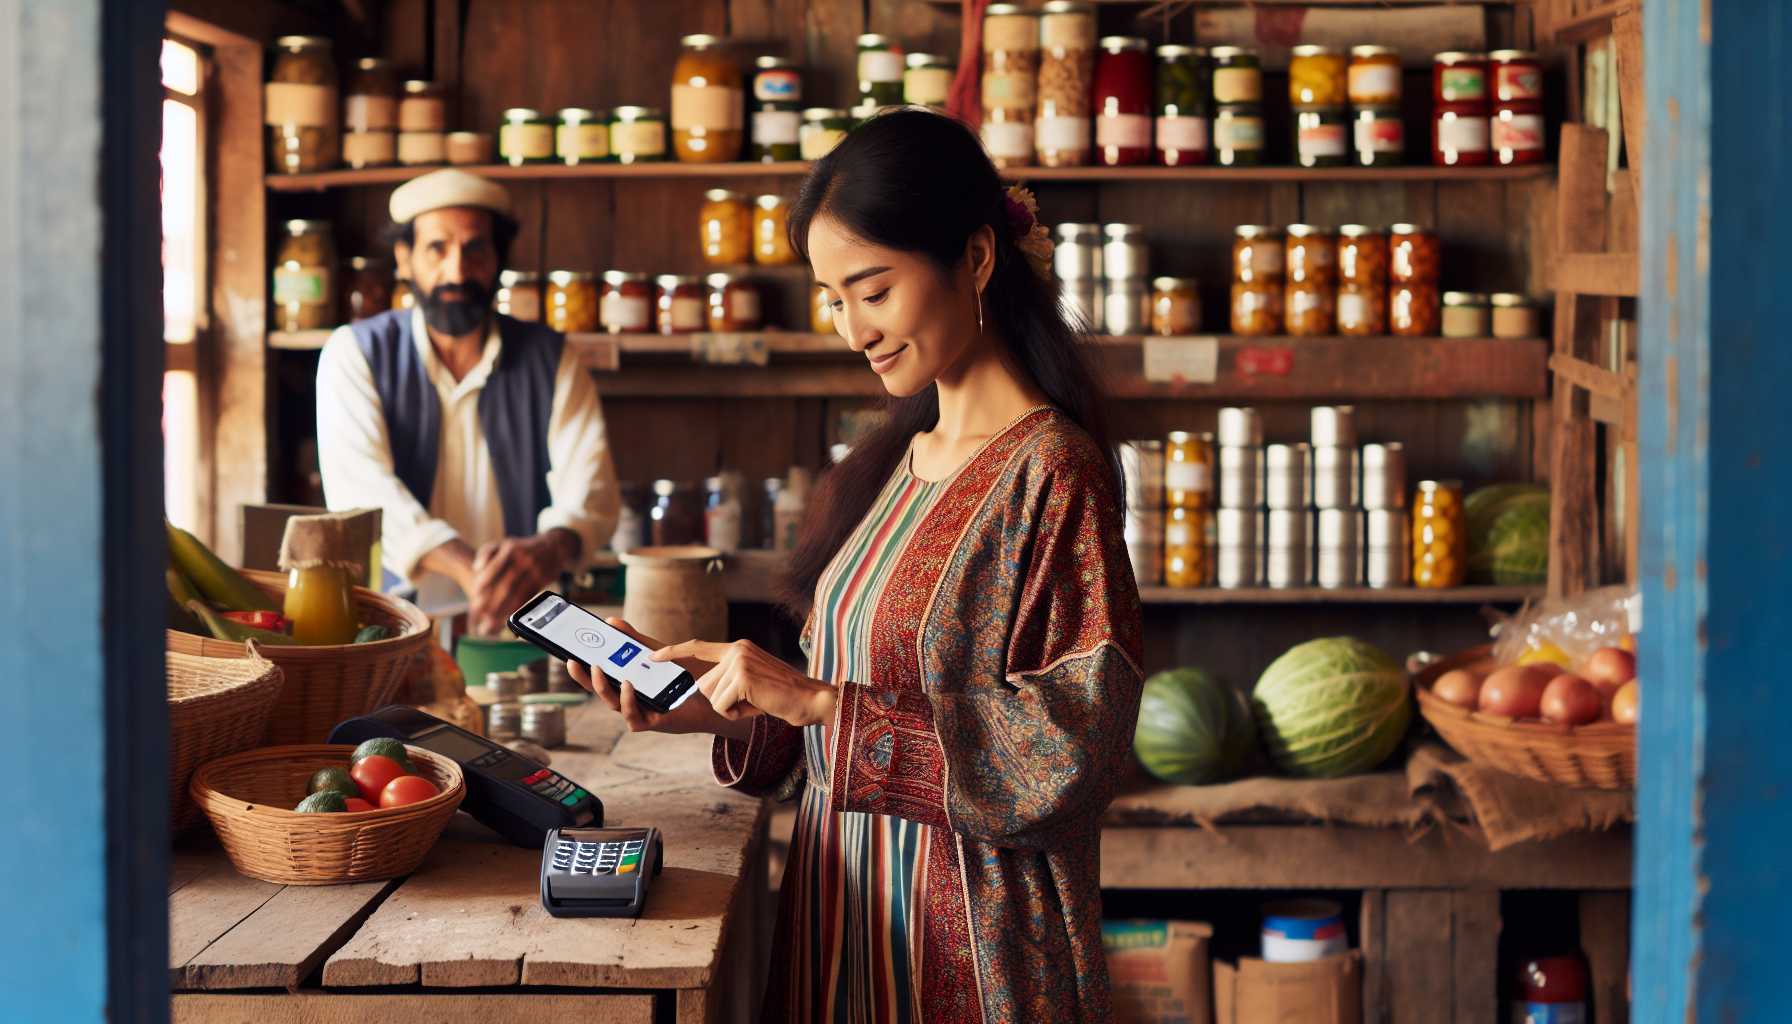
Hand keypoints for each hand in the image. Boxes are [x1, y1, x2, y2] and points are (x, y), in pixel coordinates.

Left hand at [468, 530, 575, 634]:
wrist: (554, 546)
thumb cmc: (522, 548)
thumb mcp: (505, 543)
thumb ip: (487, 552)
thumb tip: (476, 568)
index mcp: (511, 549)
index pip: (494, 569)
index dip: (483, 583)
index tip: (474, 594)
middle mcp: (524, 560)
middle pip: (506, 585)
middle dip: (491, 602)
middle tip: (479, 612)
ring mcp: (535, 572)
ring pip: (517, 595)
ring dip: (503, 610)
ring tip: (489, 621)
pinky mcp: (542, 582)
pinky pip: (527, 598)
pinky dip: (515, 608)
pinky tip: (506, 617)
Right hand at [566, 618, 752, 740]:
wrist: (714, 696)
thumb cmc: (684, 678)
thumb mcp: (657, 654)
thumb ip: (635, 641)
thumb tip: (611, 621)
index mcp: (628, 685)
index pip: (599, 679)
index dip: (582, 671)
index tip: (569, 655)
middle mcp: (630, 701)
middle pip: (599, 692)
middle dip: (583, 678)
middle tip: (574, 661)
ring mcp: (640, 713)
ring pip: (613, 704)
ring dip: (602, 687)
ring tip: (597, 669)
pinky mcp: (653, 722)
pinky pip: (633, 716)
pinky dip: (628, 700)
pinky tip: (628, 684)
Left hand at [652, 639, 837, 727]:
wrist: (812, 699)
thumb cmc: (782, 697)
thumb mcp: (753, 680)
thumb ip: (730, 676)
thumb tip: (704, 686)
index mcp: (738, 648)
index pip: (697, 647)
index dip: (673, 652)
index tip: (651, 657)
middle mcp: (736, 650)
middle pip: (704, 684)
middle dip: (722, 701)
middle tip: (751, 701)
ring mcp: (739, 661)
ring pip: (711, 696)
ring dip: (730, 708)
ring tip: (756, 702)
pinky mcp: (742, 677)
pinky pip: (721, 705)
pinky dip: (737, 713)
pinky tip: (757, 707)